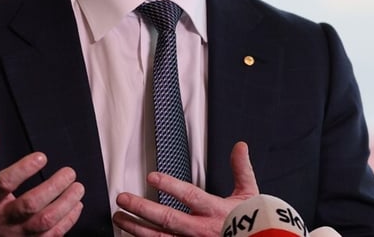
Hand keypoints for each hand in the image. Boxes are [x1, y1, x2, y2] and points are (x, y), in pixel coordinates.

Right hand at [0, 124, 84, 235]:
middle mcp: (2, 218)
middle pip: (29, 205)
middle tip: (69, 172)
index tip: (41, 157)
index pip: (4, 184)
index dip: (22, 170)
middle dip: (52, 188)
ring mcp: (16, 234)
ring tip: (78, 188)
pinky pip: (51, 235)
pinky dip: (68, 221)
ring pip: (43, 222)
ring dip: (65, 205)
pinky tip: (76, 206)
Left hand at [112, 141, 258, 235]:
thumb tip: (240, 146)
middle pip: (167, 219)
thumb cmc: (254, 222)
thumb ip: (241, 169)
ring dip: (137, 227)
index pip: (190, 196)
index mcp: (216, 211)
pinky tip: (132, 235)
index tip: (152, 176)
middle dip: (142, 208)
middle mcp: (201, 230)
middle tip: (123, 199)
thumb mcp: (250, 193)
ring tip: (119, 217)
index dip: (171, 186)